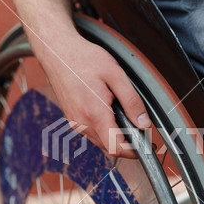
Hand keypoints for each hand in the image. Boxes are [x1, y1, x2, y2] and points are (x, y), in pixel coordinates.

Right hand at [39, 34, 151, 157]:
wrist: (57, 51)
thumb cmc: (83, 58)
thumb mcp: (116, 75)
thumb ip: (132, 101)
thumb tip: (143, 123)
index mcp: (94, 114)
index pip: (116, 148)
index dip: (134, 151)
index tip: (146, 145)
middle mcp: (82, 123)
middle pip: (109, 147)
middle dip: (127, 142)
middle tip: (140, 127)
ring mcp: (75, 122)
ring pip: (101, 141)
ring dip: (115, 135)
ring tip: (123, 114)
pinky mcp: (72, 119)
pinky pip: (92, 132)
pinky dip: (104, 128)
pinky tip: (108, 111)